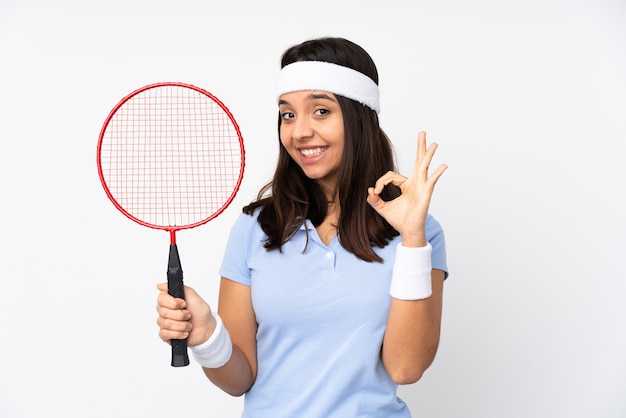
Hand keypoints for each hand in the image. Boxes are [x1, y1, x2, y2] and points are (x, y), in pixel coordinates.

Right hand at [156, 282, 215, 346]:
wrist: (207, 328)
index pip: (161, 299)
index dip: (173, 303)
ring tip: (189, 325)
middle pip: (163, 312)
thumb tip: (160, 285)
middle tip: (189, 315)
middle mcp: (165, 311)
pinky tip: (185, 332)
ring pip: (166, 324)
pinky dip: (178, 334)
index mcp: (169, 300)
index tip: (184, 304)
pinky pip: (165, 334)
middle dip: (180, 315)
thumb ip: (179, 287)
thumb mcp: (192, 295)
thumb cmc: (200, 312)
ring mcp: (164, 324)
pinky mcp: (166, 335)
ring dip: (182, 325)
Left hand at [367, 131, 446, 246]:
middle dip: (419, 147)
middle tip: (422, 132)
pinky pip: (431, 181)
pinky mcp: (426, 194)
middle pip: (418, 161)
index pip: (391, 175)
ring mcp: (422, 187)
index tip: (375, 191)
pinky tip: (443, 166)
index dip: (381, 181)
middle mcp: (415, 183)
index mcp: (406, 185)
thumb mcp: (382, 208)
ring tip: (434, 143)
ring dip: (428, 155)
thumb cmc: (399, 219)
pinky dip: (437, 174)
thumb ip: (374, 199)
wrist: (407, 231)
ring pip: (424, 167)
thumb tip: (369, 190)